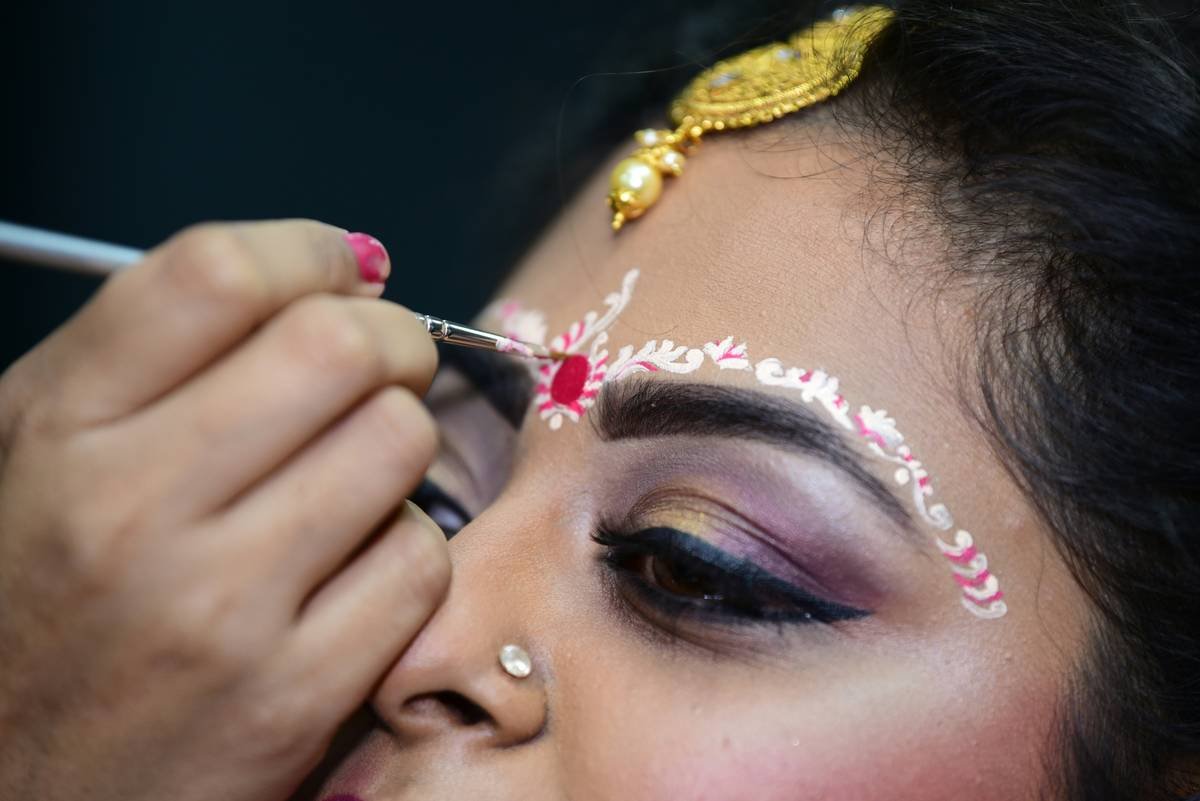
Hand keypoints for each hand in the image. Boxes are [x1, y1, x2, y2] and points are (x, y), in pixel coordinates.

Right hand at [0, 221, 448, 800]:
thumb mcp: (42, 447)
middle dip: (389, 341)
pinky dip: (404, 553)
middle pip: (338, 347)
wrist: (17, 785)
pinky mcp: (292, 693)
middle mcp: (130, 508)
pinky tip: (352, 572)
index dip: (307, 253)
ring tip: (352, 478)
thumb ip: (165, 345)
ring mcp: (218, 608)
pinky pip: (418, 564)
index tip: (341, 271)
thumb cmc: (44, 596)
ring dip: (396, 447)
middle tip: (381, 367)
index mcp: (58, 427)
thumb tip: (345, 264)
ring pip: (398, 444)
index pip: (218, 273)